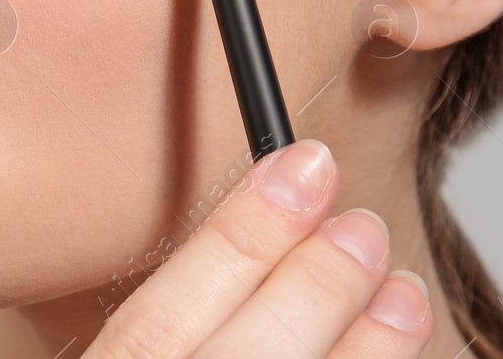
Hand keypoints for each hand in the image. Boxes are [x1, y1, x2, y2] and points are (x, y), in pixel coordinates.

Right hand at [84, 138, 432, 356]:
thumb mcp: (99, 349)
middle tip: (362, 222)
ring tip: (402, 291)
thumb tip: (244, 210)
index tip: (298, 163)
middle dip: (314, 285)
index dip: (238, 237)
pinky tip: (393, 351)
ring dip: (365, 347)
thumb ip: (155, 310)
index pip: (156, 320)